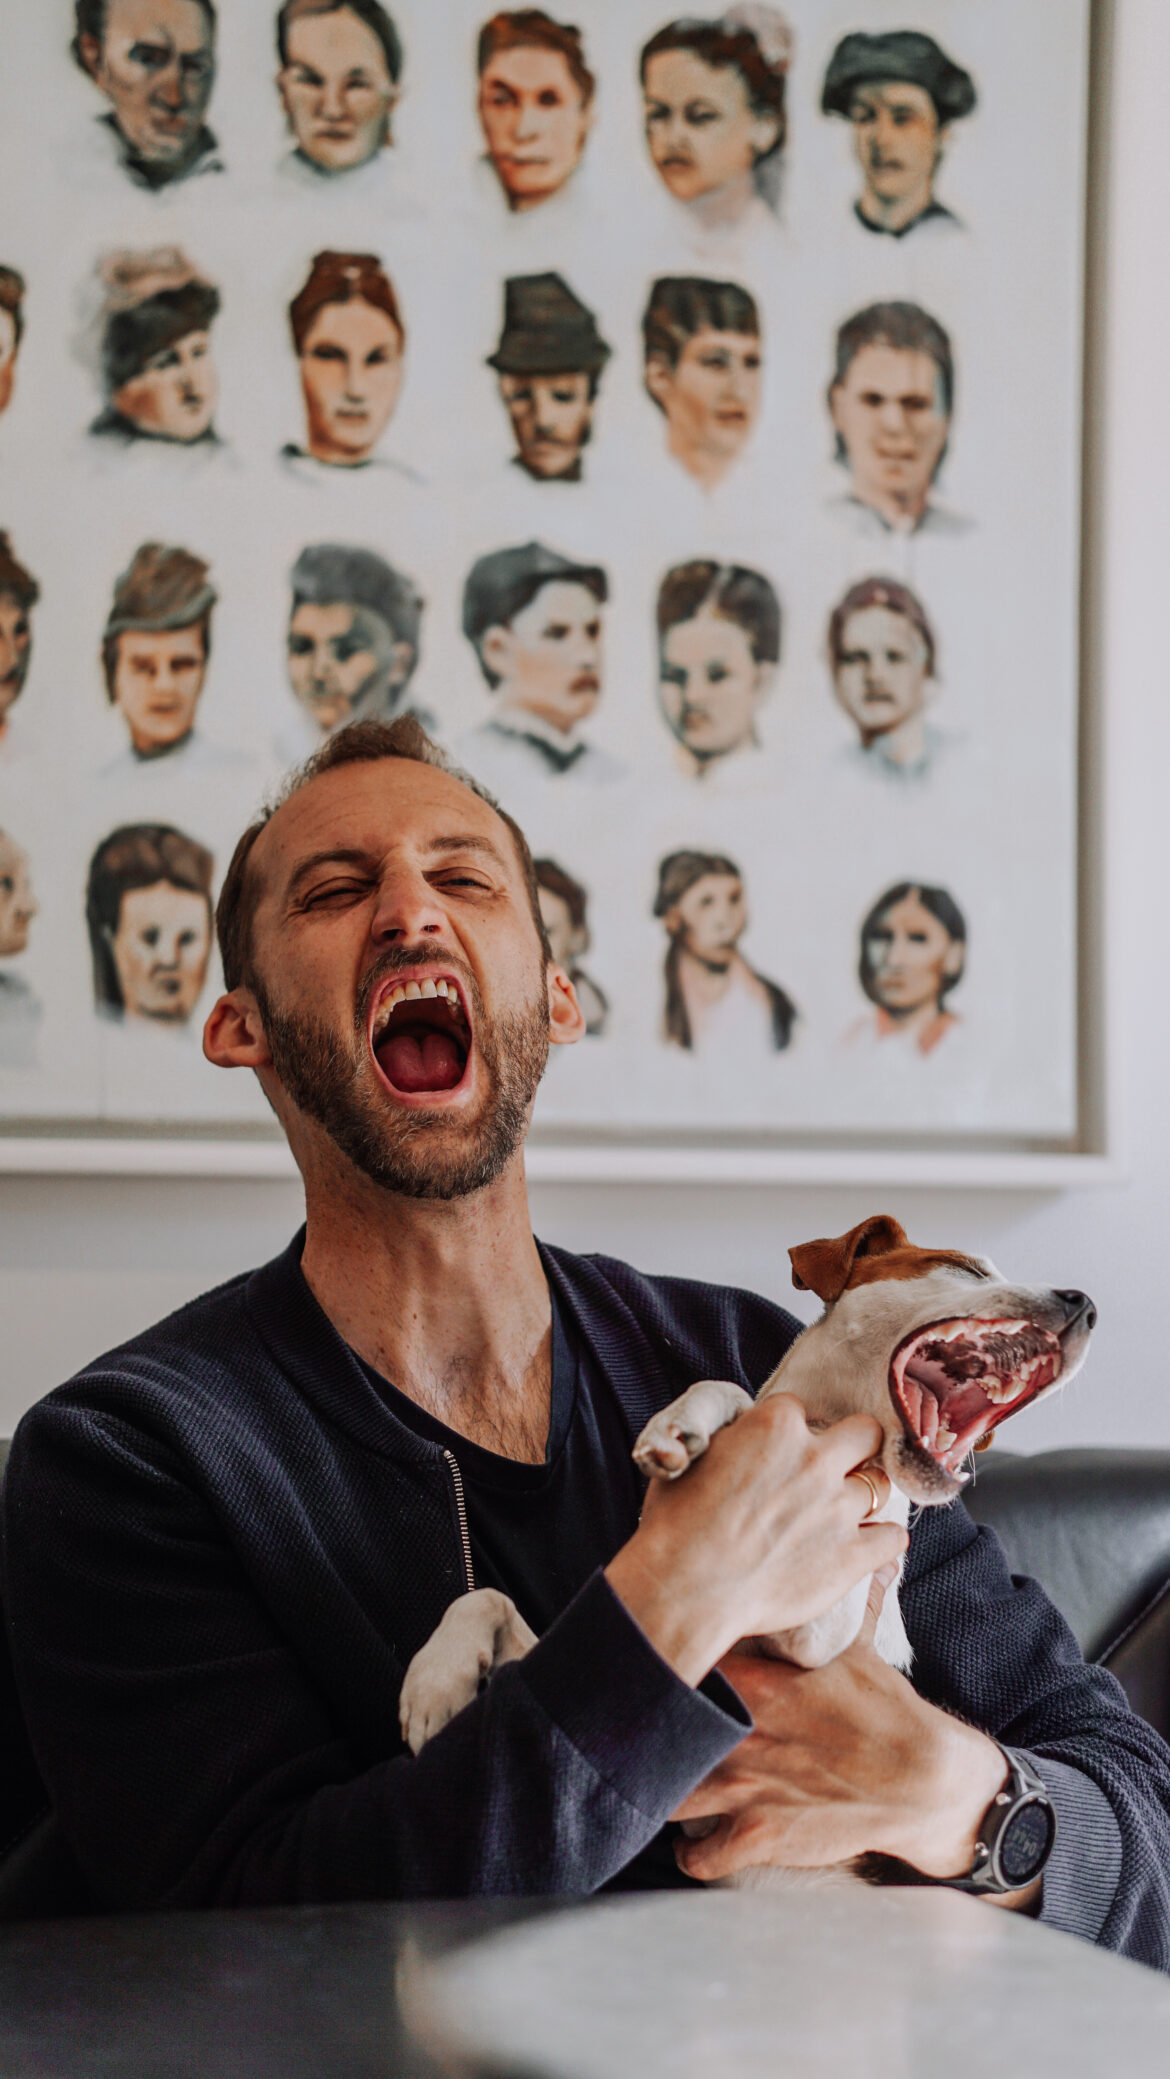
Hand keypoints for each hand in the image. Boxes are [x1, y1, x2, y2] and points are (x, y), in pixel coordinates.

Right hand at [605, 1393, 906, 1685]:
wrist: (685, 1591)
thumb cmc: (676, 1525)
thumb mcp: (694, 1456)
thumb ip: (734, 1436)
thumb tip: (750, 1432)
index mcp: (774, 1425)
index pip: (799, 1410)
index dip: (789, 1432)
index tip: (779, 1454)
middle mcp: (815, 1459)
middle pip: (864, 1432)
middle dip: (851, 1446)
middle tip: (833, 1469)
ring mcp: (838, 1508)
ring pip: (880, 1485)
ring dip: (862, 1496)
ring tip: (840, 1515)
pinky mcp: (853, 1556)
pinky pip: (894, 1537)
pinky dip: (883, 1541)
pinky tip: (867, 1546)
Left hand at [671, 1567, 1009, 1881]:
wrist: (923, 1779)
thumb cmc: (886, 1708)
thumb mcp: (855, 1646)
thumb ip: (835, 1607)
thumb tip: (855, 1558)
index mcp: (754, 1682)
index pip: (677, 1667)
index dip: (658, 1671)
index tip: (648, 1670)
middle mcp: (738, 1734)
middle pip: (659, 1734)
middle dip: (647, 1736)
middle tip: (643, 1736)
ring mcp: (745, 1788)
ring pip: (668, 1796)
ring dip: (664, 1795)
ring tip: (665, 1790)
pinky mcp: (761, 1837)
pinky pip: (702, 1857)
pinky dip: (694, 1855)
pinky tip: (695, 1845)